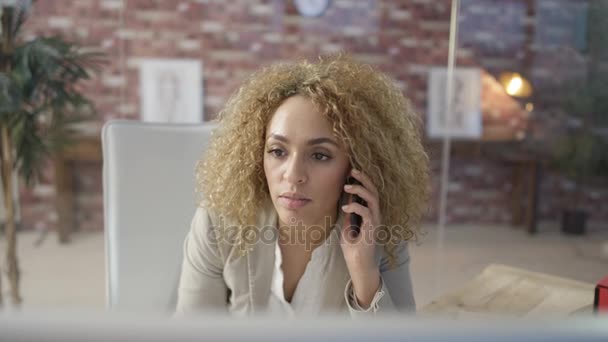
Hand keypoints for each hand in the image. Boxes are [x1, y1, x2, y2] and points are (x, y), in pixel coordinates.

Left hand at [339, 168, 381, 307]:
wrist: (359, 266)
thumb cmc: (354, 249)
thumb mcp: (348, 229)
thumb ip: (349, 217)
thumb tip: (345, 203)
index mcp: (371, 214)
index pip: (370, 193)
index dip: (363, 181)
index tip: (351, 172)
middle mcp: (375, 215)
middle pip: (374, 191)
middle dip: (364, 178)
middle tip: (353, 170)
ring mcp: (375, 222)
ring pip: (373, 198)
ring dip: (361, 189)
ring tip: (347, 185)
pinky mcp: (372, 229)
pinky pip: (367, 212)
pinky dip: (356, 206)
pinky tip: (345, 206)